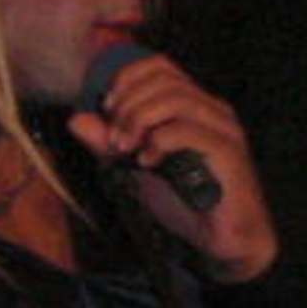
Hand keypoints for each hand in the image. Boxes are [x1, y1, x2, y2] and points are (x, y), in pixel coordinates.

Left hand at [67, 49, 277, 282]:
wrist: (221, 241)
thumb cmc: (185, 204)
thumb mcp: (134, 169)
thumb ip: (108, 144)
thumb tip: (77, 119)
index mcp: (194, 106)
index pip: (161, 66)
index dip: (128, 78)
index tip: (107, 109)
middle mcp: (212, 110)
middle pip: (164, 79)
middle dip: (128, 104)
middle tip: (114, 138)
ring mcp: (224, 129)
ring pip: (176, 99)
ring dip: (140, 120)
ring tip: (125, 148)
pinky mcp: (228, 152)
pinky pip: (188, 131)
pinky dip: (159, 142)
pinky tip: (147, 162)